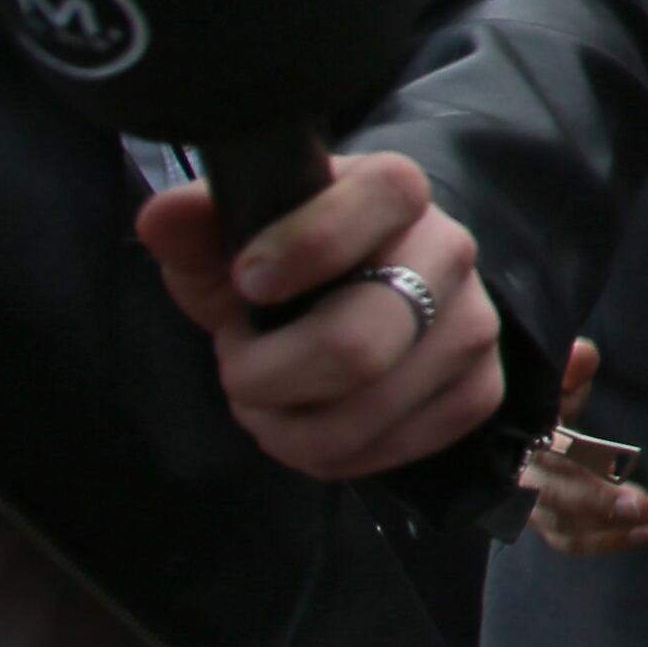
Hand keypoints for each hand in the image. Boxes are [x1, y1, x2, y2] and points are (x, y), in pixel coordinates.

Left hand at [128, 151, 510, 483]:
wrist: (360, 298)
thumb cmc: (285, 261)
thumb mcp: (230, 236)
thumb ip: (196, 226)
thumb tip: (166, 218)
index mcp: (395, 192)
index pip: (380, 201)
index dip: (306, 246)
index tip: (248, 280)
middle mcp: (452, 251)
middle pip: (358, 345)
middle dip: (267, 377)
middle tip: (238, 366)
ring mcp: (475, 325)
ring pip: (363, 414)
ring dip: (285, 426)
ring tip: (268, 400)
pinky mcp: (480, 391)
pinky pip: (388, 451)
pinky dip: (326, 455)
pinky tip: (312, 421)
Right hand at [521, 337, 647, 553]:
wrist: (509, 429)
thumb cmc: (540, 404)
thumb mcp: (555, 385)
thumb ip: (569, 372)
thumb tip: (584, 353)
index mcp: (517, 439)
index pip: (549, 454)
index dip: (583, 462)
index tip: (622, 467)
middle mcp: (516, 476)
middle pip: (554, 498)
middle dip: (600, 503)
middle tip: (647, 506)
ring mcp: (525, 505)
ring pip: (562, 525)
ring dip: (611, 527)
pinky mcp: (542, 522)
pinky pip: (568, 539)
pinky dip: (604, 541)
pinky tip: (643, 534)